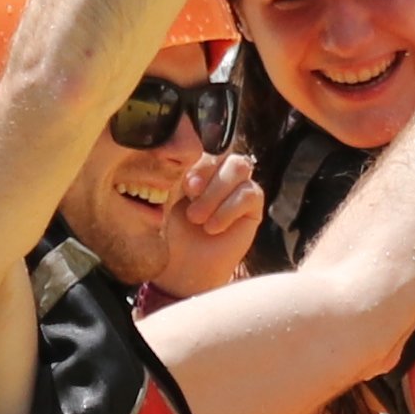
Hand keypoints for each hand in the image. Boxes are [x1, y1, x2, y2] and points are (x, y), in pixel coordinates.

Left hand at [89, 145, 260, 296]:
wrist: (180, 270)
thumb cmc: (167, 234)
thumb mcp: (163, 199)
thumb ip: (172, 173)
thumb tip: (175, 149)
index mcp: (194, 164)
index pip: (201, 144)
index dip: (193, 157)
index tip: (180, 182)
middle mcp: (218, 172)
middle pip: (222, 150)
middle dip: (205, 171)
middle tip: (189, 194)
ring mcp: (236, 187)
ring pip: (239, 166)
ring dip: (216, 190)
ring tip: (198, 217)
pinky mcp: (251, 206)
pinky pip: (250, 193)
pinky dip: (230, 209)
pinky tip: (213, 228)